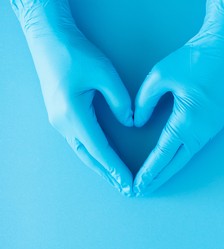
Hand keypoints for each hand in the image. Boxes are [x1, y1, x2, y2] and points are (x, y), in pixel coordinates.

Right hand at [12, 0, 133, 194]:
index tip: (129, 182)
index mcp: (74, 115)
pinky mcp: (60, 115)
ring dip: (99, 166)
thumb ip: (121, 101)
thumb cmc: (76, 54)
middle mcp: (63, 123)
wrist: (49, 40)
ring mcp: (58, 120)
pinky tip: (101, 158)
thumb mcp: (105, 74)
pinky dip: (92, 153)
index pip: (100, 149)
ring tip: (115, 179)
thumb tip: (129, 123)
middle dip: (108, 174)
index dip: (116, 168)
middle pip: (89, 157)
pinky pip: (78, 141)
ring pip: (82, 151)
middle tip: (125, 189)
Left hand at [132, 32, 223, 194]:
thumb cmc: (194, 58)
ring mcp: (213, 128)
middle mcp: (203, 130)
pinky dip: (181, 156)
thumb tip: (137, 122)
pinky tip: (172, 159)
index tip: (137, 185)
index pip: (163, 153)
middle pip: (177, 162)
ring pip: (188, 155)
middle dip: (159, 178)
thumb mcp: (160, 75)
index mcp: (188, 120)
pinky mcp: (216, 122)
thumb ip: (143, 102)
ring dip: (170, 168)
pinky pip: (196, 145)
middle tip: (142, 191)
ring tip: (154, 179)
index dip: (149, 171)